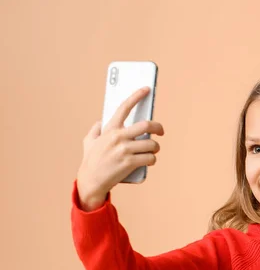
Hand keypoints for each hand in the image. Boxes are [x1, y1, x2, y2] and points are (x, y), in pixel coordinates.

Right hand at [76, 87, 163, 209]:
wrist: (91, 181)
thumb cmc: (91, 161)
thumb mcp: (88, 142)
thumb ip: (95, 130)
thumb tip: (100, 122)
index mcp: (110, 129)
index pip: (125, 107)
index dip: (137, 96)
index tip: (146, 89)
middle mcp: (118, 137)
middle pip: (147, 125)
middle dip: (158, 127)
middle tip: (161, 131)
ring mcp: (125, 150)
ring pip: (152, 144)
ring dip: (155, 148)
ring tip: (152, 150)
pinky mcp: (130, 162)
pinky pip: (150, 158)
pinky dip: (152, 160)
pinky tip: (148, 161)